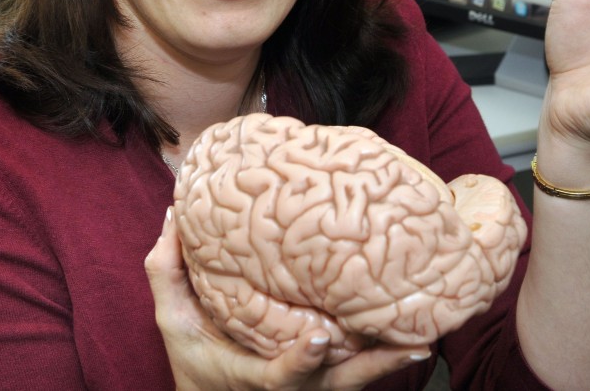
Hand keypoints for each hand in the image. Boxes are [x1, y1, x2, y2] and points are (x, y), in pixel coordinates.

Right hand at [145, 208, 430, 389]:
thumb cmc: (196, 363)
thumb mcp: (173, 323)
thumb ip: (167, 272)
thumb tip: (174, 216)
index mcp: (251, 377)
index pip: (277, 376)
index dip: (298, 361)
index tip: (316, 339)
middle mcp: (290, 388)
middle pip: (337, 384)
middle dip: (372, 366)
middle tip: (409, 343)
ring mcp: (313, 390)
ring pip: (356, 380)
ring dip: (389, 361)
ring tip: (422, 336)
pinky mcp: (327, 383)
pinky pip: (360, 371)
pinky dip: (386, 357)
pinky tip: (415, 334)